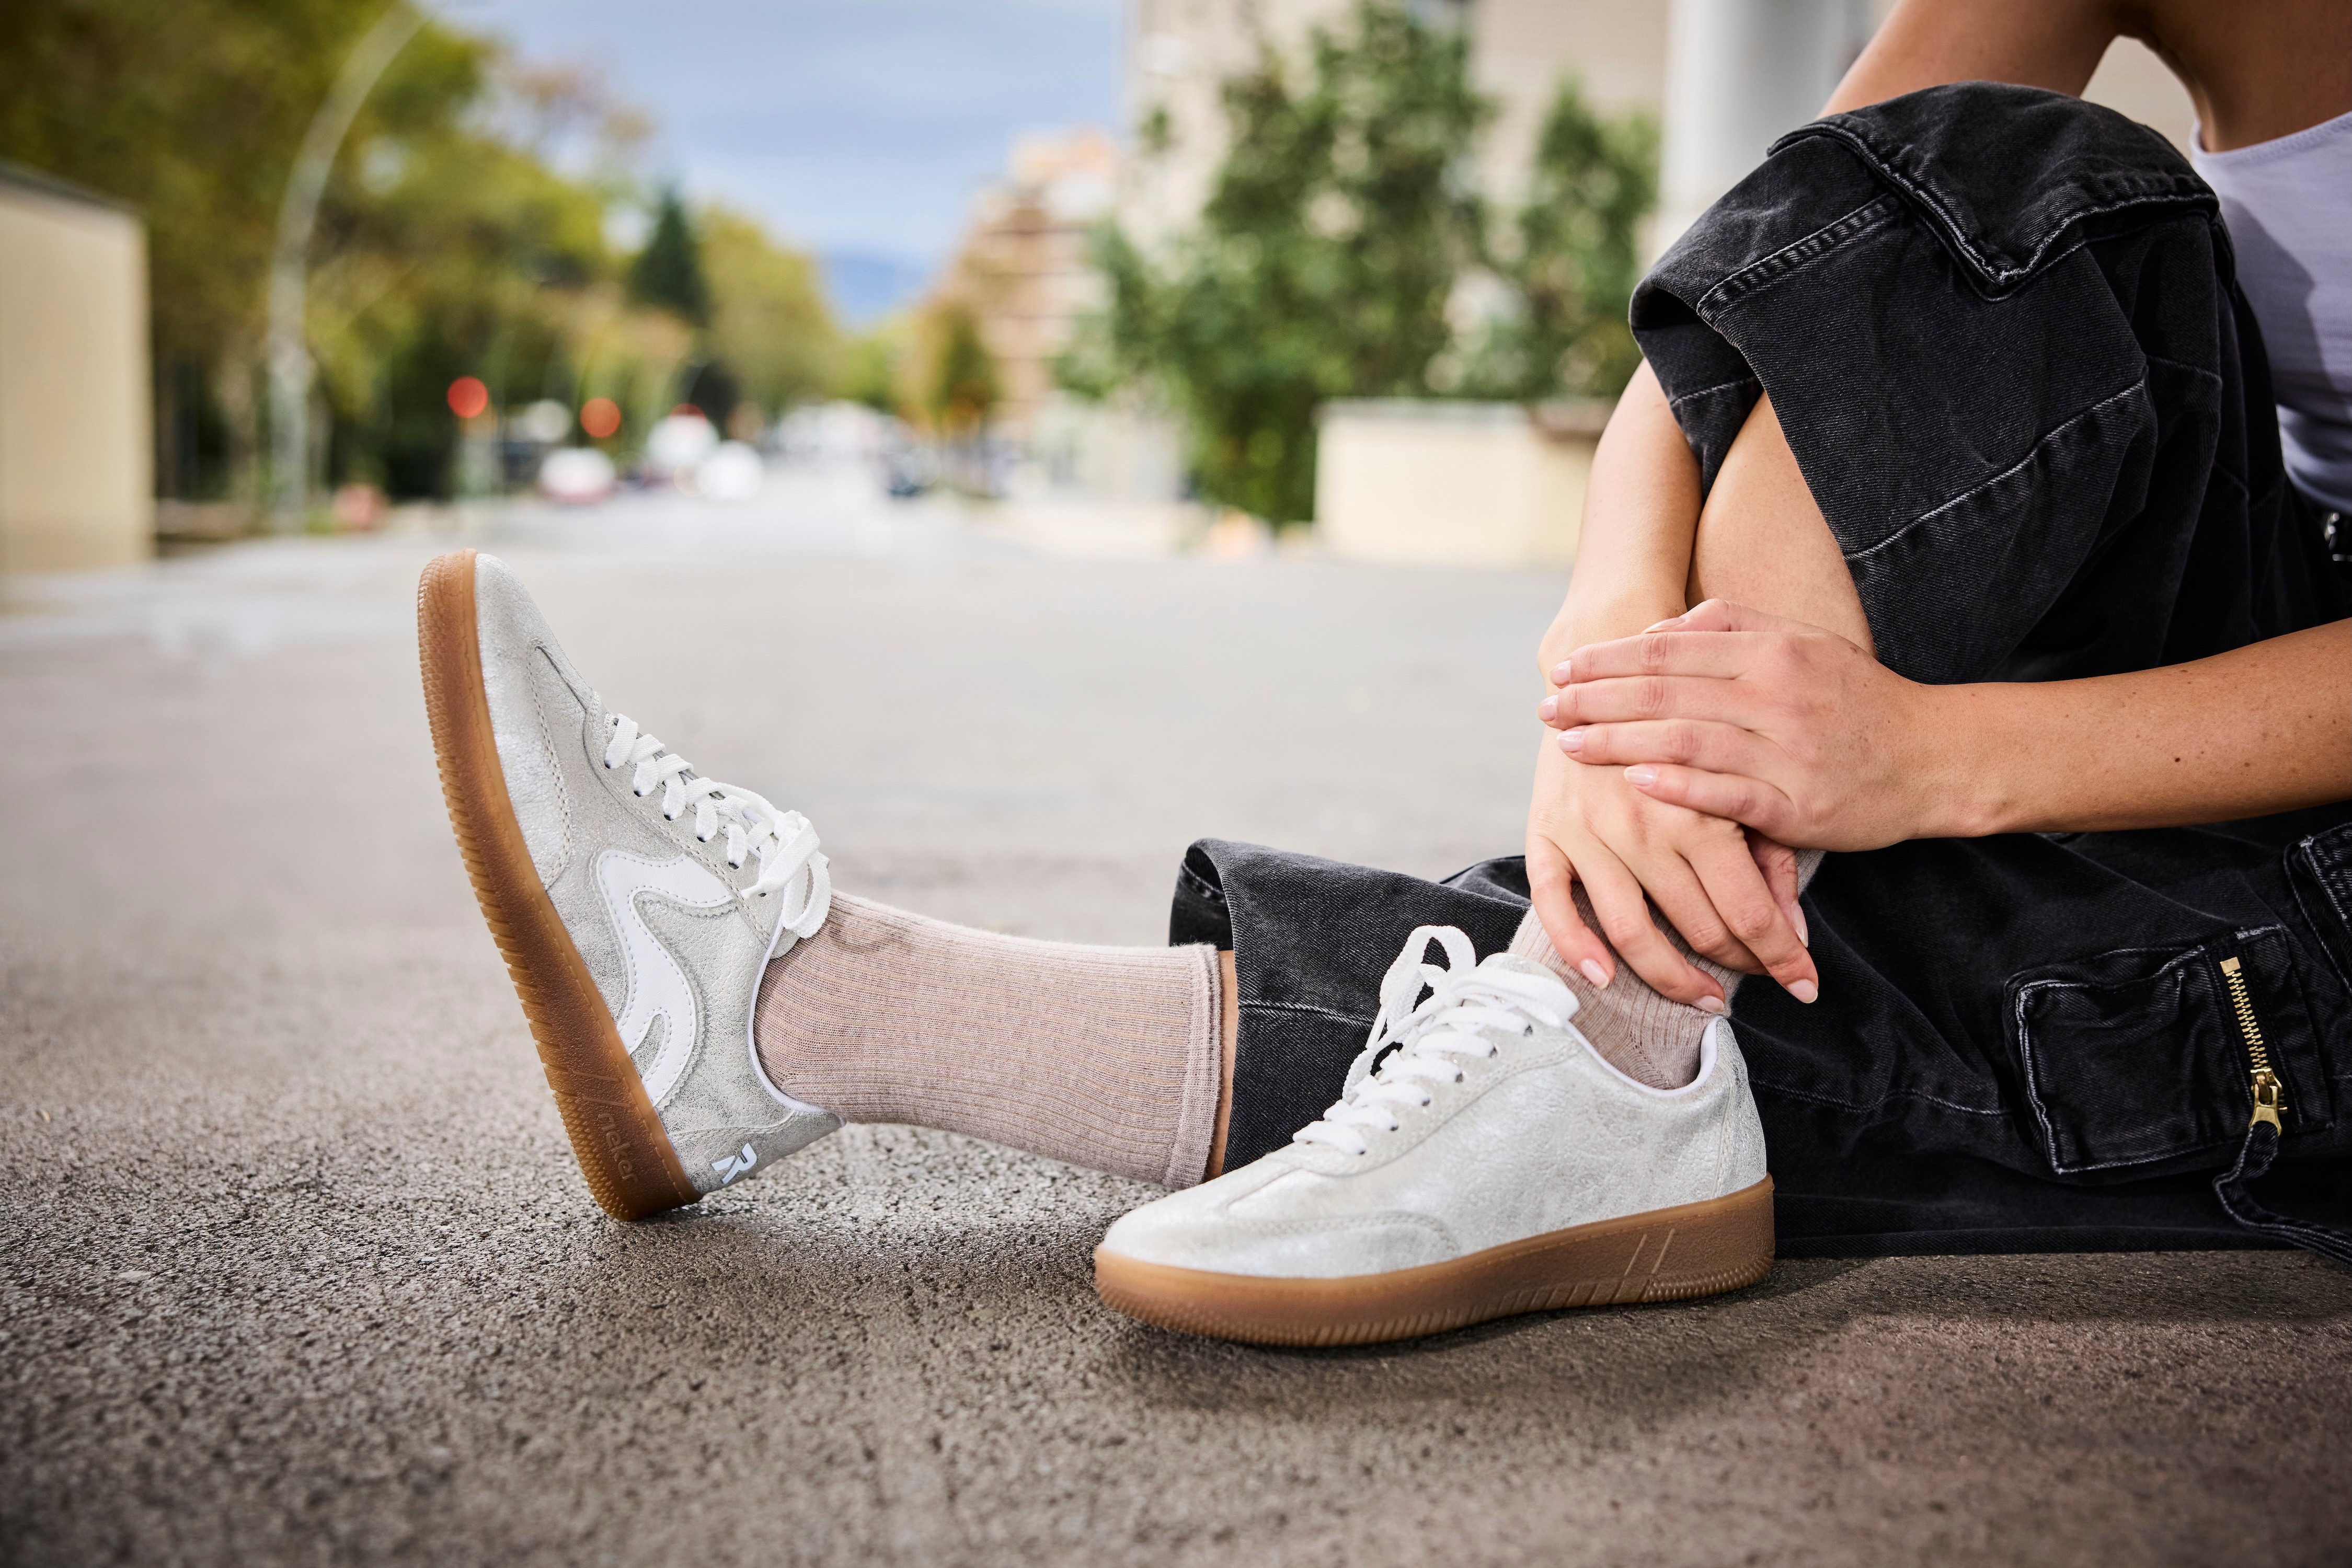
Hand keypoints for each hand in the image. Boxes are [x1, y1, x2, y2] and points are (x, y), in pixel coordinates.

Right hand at [1524, 738, 1819, 1007]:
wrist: (1609, 664)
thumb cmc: (1690, 725)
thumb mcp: (1741, 778)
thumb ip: (1769, 852)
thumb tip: (1792, 930)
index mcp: (1702, 812)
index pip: (1750, 912)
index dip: (1782, 958)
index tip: (1805, 987)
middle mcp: (1646, 828)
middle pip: (1698, 928)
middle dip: (1738, 966)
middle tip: (1759, 978)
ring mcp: (1592, 833)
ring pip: (1631, 931)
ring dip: (1671, 977)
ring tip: (1702, 997)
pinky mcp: (1547, 831)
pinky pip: (1553, 903)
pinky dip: (1575, 945)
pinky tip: (1601, 975)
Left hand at [1538, 599, 1945, 850]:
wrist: (1933, 757)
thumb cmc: (1855, 699)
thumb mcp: (1801, 643)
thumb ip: (1731, 626)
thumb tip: (1657, 628)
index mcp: (1772, 651)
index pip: (1669, 651)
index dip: (1609, 660)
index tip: (1564, 668)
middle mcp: (1776, 695)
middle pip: (1666, 694)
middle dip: (1597, 700)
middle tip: (1548, 708)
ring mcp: (1787, 752)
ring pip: (1686, 742)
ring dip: (1619, 743)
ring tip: (1570, 745)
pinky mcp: (1799, 806)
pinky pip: (1727, 796)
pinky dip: (1678, 788)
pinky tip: (1635, 782)